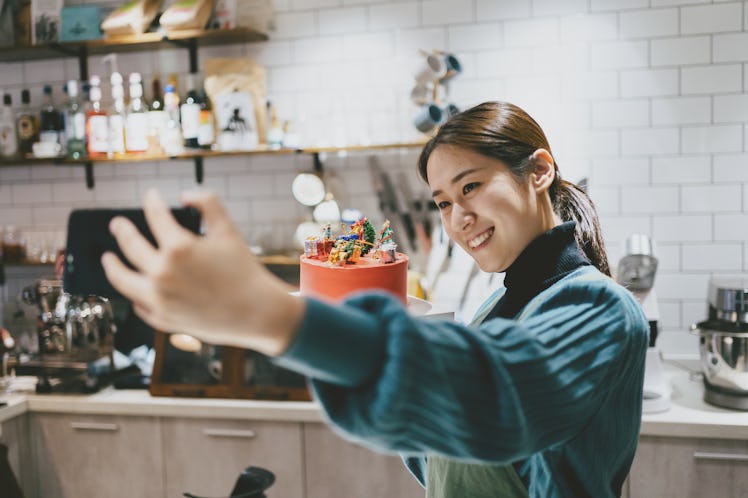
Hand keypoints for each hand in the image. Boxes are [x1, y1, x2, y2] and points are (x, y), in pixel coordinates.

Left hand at [101, 189, 304, 355]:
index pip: (155, 216)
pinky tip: (135, 288)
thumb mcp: (229, 231)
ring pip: (122, 280)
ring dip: (112, 266)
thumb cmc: (245, 271)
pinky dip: (135, 295)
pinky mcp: (163, 318)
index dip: (152, 202)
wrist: (256, 312)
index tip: (150, 196)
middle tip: (117, 224)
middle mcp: (162, 273)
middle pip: (130, 246)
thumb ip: (208, 204)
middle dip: (122, 230)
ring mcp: (159, 299)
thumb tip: (186, 196)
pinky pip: (139, 305)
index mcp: (178, 248)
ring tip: (108, 258)